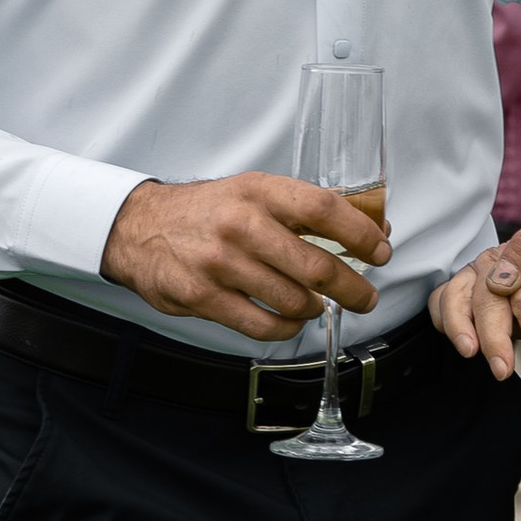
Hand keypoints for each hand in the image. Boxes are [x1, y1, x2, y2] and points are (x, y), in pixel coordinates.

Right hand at [101, 172, 388, 340]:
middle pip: (316, 265)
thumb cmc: (210, 211)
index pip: (324, 209)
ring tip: (317, 306)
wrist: (140, 228)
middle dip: (352, 288)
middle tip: (366, 298)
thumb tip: (372, 227)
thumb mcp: (255, 192)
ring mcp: (220, 263)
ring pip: (293, 301)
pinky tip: (290, 321)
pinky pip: (262, 325)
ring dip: (315, 309)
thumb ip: (306, 209)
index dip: (361, 234)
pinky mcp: (202, 297)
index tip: (380, 252)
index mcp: (260, 191)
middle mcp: (241, 224)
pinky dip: (286, 329)